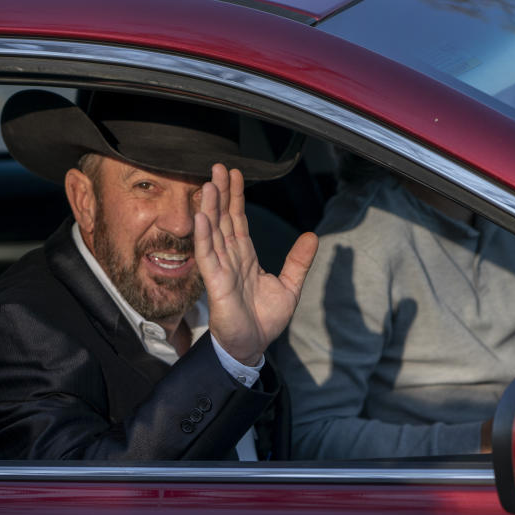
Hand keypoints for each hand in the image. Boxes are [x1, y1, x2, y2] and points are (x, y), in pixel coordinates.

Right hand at [194, 163, 318, 365]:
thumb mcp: (289, 287)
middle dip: (220, 194)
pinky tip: (202, 219)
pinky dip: (204, 237)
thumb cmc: (265, 321)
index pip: (238, 221)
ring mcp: (221, 271)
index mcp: (245, 258)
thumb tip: (312, 236)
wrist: (254, 347)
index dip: (236, 198)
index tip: (234, 174)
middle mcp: (231, 260)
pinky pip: (208, 258)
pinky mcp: (216, 285)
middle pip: (223, 220)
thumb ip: (298, 261)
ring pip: (213, 234)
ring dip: (210, 209)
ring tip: (208, 185)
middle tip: (217, 167)